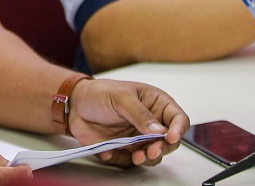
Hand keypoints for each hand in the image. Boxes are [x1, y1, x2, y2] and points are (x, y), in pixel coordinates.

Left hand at [66, 78, 188, 167]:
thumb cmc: (99, 93)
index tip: (170, 137)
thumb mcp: (120, 97)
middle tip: (151, 151)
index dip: (178, 129)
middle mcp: (150, 122)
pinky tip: (109, 152)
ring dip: (146, 158)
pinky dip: (121, 160)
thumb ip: (140, 114)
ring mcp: (138, 137)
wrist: (76, 105)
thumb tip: (159, 130)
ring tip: (135, 157)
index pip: (177, 118)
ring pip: (153, 155)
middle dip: (162, 148)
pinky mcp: (125, 149)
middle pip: (169, 142)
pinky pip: (130, 161)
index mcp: (155, 103)